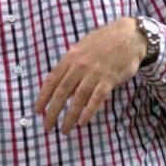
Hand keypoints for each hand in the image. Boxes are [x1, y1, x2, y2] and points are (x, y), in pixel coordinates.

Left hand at [34, 17, 147, 133]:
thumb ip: (71, 66)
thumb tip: (64, 88)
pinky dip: (88, 111)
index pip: (52, 80)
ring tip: (64, 130)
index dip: (43, 97)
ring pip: (78, 99)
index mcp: (71, 57)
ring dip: (69, 117)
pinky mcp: (109, 80)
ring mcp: (95, 73)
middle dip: (53, 112)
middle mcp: (80, 66)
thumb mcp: (82, 48)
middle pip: (62, 92)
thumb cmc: (104, 41)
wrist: (129, 35)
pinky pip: (96, 99)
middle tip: (47, 126)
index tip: (37, 111)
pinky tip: (82, 122)